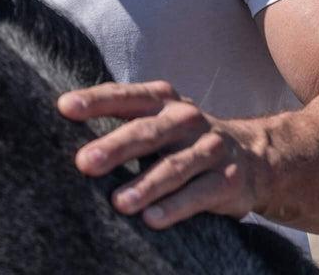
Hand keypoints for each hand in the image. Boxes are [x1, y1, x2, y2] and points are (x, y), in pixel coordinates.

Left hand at [57, 80, 270, 229]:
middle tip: (84, 162)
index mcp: (162, 100)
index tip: (64, 107)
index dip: (95, 100)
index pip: (125, 97)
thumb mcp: (158, 119)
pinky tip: (152, 220)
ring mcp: (208, 148)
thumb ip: (122, 119)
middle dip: (114, 146)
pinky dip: (175, 207)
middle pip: (146, 132)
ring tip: (118, 202)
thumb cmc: (184, 138)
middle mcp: (185, 119)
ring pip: (173, 167)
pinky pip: (198, 195)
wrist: (254, 156)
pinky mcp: (226, 180)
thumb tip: (64, 124)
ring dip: (144, 185)